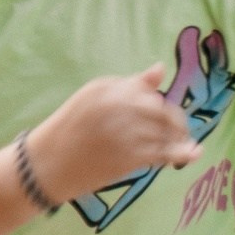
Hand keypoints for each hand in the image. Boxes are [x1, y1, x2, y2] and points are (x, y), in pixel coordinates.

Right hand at [24, 66, 197, 203]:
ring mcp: (123, 131)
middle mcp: (116, 105)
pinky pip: (165, 152)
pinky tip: (190, 155)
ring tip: (181, 147)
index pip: (147, 92)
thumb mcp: (92, 100)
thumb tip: (161, 67)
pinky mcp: (129, 156)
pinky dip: (182, 154)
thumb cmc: (68, 133)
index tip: (161, 117)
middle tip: (179, 134)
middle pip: (162, 110)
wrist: (44, 166)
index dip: (159, 106)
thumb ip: (129, 86)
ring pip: (166, 132)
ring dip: (178, 140)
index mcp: (105, 87)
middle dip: (175, 123)